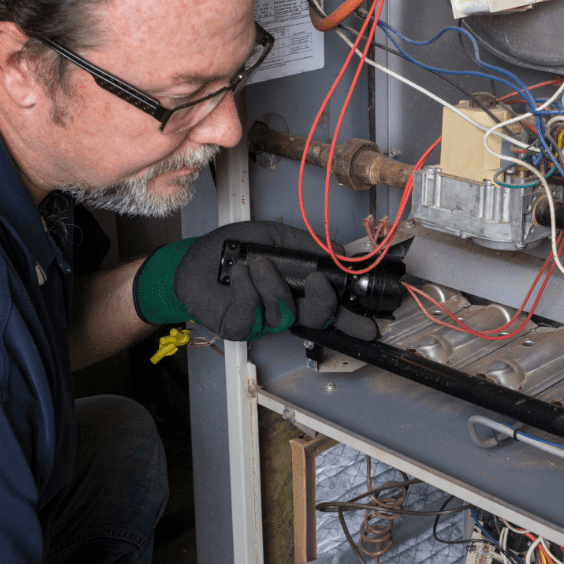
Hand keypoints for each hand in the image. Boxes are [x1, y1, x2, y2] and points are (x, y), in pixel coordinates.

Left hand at [133, 221, 376, 341]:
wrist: (194, 259)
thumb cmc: (233, 249)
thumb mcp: (275, 237)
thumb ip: (307, 245)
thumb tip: (339, 249)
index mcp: (298, 290)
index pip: (331, 309)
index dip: (351, 320)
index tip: (370, 326)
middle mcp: (285, 308)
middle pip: (317, 318)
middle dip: (323, 303)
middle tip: (318, 282)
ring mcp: (263, 321)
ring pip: (284, 313)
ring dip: (273, 284)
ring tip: (258, 264)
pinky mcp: (239, 327)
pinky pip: (253, 313)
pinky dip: (247, 289)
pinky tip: (240, 274)